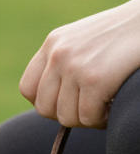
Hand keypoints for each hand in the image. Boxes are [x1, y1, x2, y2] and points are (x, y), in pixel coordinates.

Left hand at [19, 0, 139, 128]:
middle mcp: (58, 54)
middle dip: (68, 115)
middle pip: (44, 108)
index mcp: (53, 43)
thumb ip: (66, 61)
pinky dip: (103, 120)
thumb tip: (56, 101)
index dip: (47, 103)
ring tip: (105, 106)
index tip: (69, 103)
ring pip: (66, 117)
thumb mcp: (85, 40)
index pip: (28, 89)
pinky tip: (114, 105)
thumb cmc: (125, 34)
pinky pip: (89, 118)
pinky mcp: (95, 79)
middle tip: (90, 109)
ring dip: (88, 119)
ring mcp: (74, 66)